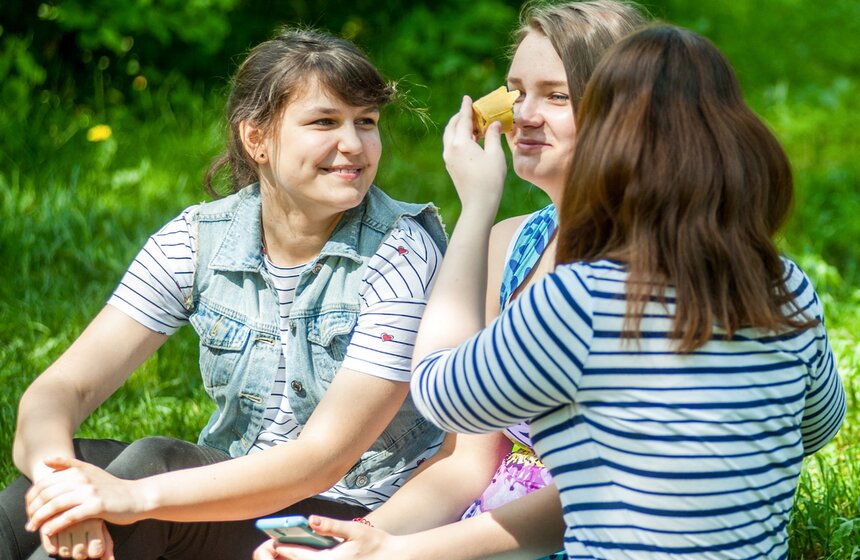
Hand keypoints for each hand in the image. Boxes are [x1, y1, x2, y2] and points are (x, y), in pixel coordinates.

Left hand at [25, 457, 143, 535]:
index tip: (28, 508)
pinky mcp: (97, 506)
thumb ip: (69, 465)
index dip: (32, 496)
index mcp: (79, 469)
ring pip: (56, 505)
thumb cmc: (111, 487)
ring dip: (40, 518)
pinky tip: (49, 531)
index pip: (45, 482)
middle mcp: (83, 478)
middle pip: (48, 494)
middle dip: (33, 509)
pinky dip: (56, 525)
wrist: (136, 496)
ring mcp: (90, 492)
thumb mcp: (91, 471)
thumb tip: (46, 460)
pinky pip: (69, 517)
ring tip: (33, 527)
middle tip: (28, 521)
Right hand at [41, 519, 114, 558]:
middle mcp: (79, 523)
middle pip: (79, 554)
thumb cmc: (91, 515)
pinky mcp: (47, 522)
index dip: (94, 551)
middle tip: (81, 540)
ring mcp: (63, 523)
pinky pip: (51, 547)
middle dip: (80, 552)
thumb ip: (106, 544)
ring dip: (67, 550)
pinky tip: (59, 541)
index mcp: (95, 522)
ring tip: (71, 539)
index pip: (96, 552)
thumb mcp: (101, 526)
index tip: (94, 542)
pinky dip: (53, 547)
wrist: (72, 495)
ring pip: (65, 552)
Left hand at [254, 516, 409, 559]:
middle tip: (277, 547)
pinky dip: (309, 559)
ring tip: (288, 551)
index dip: (285, 549)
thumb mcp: (354, 530)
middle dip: (288, 556)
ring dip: (298, 559)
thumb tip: (311, 520)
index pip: (300, 556)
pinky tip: (306, 555)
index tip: (274, 541)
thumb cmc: (376, 544)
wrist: (394, 559)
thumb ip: (331, 526)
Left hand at [442, 96, 506, 213]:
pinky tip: (469, 141)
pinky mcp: (450, 167)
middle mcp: (450, 149)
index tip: (467, 97)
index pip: (463, 120)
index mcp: (460, 143)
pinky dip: (458, 138)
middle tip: (470, 110)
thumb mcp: (495, 155)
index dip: (466, 107)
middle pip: (452, 126)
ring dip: (458, 128)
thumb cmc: (490, 179)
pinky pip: (451, 146)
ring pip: (450, 137)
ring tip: (471, 125)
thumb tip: (493, 124)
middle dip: (460, 116)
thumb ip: (492, 136)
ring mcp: (448, 159)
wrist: (478, 204)